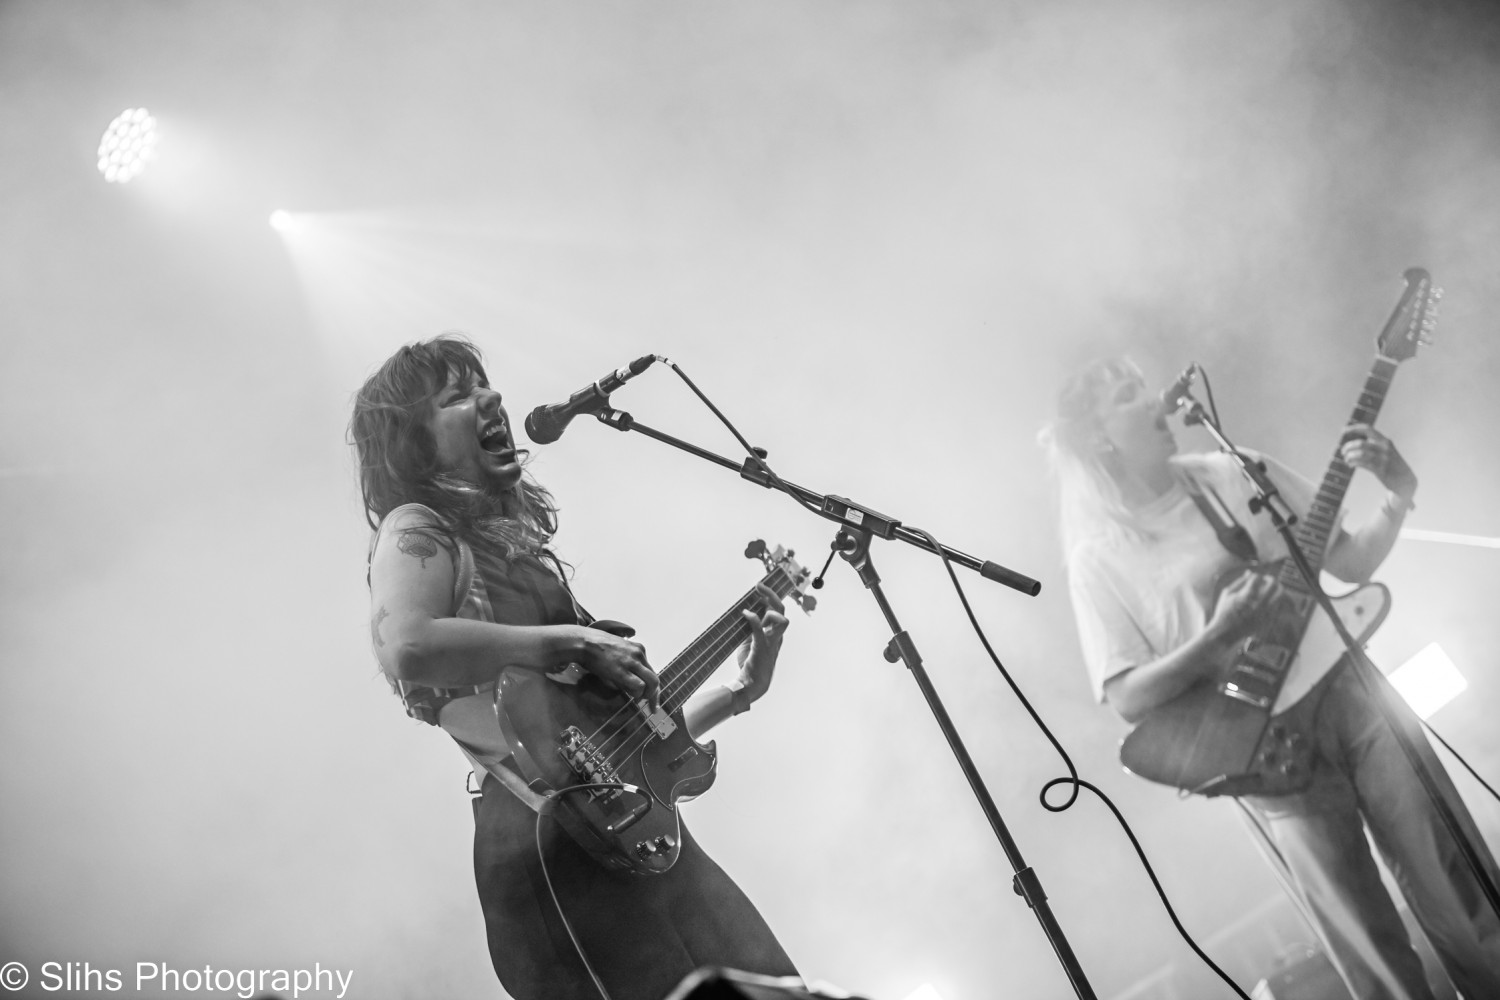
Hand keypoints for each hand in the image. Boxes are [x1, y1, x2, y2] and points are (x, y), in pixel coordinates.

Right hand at [576, 627, 659, 706]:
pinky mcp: (623, 671)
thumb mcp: (618, 652)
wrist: (585, 642)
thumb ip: (627, 665)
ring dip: (646, 695)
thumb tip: (631, 684)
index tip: (651, 698)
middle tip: (649, 705)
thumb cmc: (596, 647)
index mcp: (639, 649)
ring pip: (651, 683)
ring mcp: (632, 662)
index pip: (651, 671)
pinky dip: (637, 693)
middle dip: (653, 695)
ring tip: (636, 699)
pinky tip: (629, 694)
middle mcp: (639, 655)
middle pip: (655, 679)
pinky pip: (639, 685)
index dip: (652, 687)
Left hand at [733, 584, 789, 704]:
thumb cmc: (751, 665)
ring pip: (781, 619)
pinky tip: (746, 614)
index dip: (771, 598)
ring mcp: (772, 642)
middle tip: (759, 586)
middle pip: (781, 610)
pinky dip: (754, 619)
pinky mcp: (763, 647)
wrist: (751, 685)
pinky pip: (761, 629)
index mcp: (775, 635)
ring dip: (770, 606)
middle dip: (771, 595)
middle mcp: (777, 636)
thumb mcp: (750, 643)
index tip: (759, 587)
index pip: (778, 612)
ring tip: (755, 601)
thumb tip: (745, 612)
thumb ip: (751, 628)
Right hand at [1207, 569, 1278, 641]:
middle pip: (1273, 584)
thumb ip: (1239, 581)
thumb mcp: (1227, 593)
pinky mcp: (1268, 621)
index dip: (1256, 576)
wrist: (1225, 634)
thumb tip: (1250, 572)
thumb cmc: (1224, 611)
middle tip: (1267, 580)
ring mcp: (1264, 613)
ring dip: (1276, 590)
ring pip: (1280, 595)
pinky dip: (1276, 601)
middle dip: (1270, 579)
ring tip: (1271, 590)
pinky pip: (1278, 606)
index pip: (1258, 578)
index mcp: (1246, 595)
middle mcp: (1258, 604)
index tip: (1254, 579)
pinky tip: (1270, 601)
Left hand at [1340, 424, 1416, 501]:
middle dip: (1348, 447)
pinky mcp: (1380, 469)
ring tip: (1347, 460)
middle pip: (1360, 443)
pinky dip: (1353, 463)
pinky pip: (1361, 463)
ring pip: (1359, 453)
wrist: (1405, 479)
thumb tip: (1354, 444)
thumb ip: (1374, 446)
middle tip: (1343, 452)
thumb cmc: (1391, 465)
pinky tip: (1351, 465)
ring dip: (1349, 456)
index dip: (1354, 428)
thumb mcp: (1386, 451)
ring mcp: (1383, 458)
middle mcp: (1384, 448)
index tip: (1343, 431)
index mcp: (1385, 441)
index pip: (1368, 429)